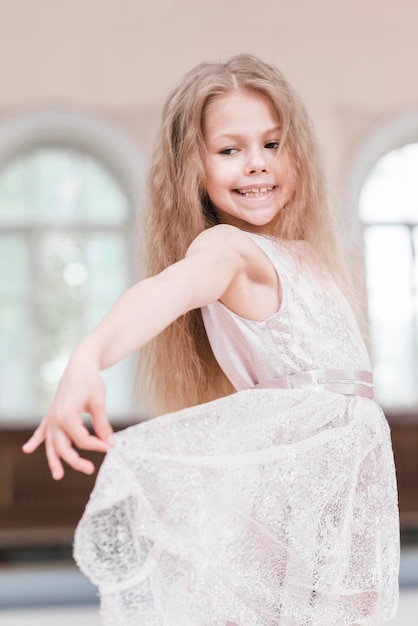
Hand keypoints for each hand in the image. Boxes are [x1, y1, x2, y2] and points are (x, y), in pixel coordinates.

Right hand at [22, 350, 113, 479]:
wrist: (80, 365)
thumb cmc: (90, 381)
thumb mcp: (98, 402)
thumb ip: (102, 425)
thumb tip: (111, 443)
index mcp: (67, 416)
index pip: (82, 440)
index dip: (98, 445)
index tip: (110, 447)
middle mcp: (55, 419)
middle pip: (64, 447)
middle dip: (76, 461)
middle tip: (90, 470)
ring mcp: (51, 417)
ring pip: (51, 444)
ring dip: (53, 460)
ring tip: (58, 476)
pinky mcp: (51, 414)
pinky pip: (41, 430)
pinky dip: (35, 440)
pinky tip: (28, 449)